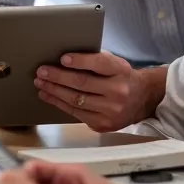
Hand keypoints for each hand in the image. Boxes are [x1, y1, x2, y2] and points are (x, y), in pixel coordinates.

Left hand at [34, 52, 157, 131]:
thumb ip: (95, 61)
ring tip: (40, 83)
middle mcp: (118, 91)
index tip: (62, 58)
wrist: (142, 100)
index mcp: (121, 70)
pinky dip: (59, 104)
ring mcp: (111, 110)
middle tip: (41, 71)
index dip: (80, 61)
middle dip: (58, 77)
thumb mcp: (115, 64)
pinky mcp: (103, 124)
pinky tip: (48, 96)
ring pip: (76, 100)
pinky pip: (76, 113)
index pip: (99, 63)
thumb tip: (63, 59)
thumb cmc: (121, 77)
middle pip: (83, 83)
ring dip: (54, 91)